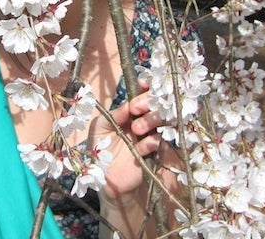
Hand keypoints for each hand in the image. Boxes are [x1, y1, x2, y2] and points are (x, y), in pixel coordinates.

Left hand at [88, 88, 166, 203]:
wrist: (105, 179)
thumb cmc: (99, 149)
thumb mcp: (99, 128)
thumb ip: (114, 114)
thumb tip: (130, 104)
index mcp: (131, 111)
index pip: (145, 93)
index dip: (147, 86)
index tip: (143, 85)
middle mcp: (144, 119)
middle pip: (158, 102)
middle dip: (148, 101)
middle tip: (135, 108)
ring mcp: (152, 135)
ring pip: (164, 119)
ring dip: (152, 120)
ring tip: (136, 129)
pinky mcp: (156, 152)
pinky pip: (162, 141)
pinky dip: (152, 142)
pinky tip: (141, 148)